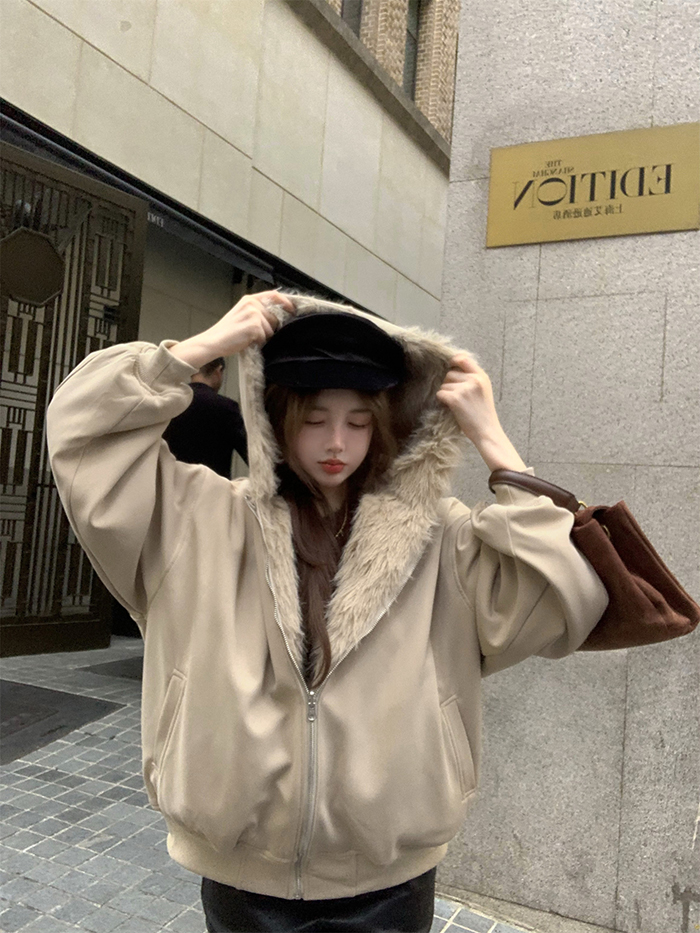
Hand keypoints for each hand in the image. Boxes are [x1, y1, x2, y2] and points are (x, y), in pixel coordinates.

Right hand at [170, 290, 294, 367]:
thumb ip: (258, 312)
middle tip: (253, 334)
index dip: (286, 302)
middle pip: (275, 317)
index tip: (293, 310)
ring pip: (272, 329)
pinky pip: (266, 337)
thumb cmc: (228, 333)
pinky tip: (247, 341)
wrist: (214, 342)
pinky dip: (259, 342)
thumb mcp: (243, 316)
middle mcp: (252, 304)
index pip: (274, 296)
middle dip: (270, 329)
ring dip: (264, 337)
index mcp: (249, 299)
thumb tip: (279, 318)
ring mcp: (254, 314)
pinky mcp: (254, 325)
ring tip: (248, 338)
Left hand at [436, 355, 525, 471]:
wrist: (487, 432)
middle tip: (457, 397)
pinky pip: (440, 394)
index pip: (464, 359)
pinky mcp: (455, 399)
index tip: (450, 365)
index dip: (454, 361)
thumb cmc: (484, 414)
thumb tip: (453, 369)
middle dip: (449, 384)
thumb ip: (473, 379)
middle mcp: (474, 380)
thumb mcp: (484, 391)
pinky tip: (451, 408)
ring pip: (444, 385)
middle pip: (450, 373)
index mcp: (482, 376)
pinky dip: (442, 401)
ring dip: (446, 394)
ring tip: (457, 405)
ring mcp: (464, 389)